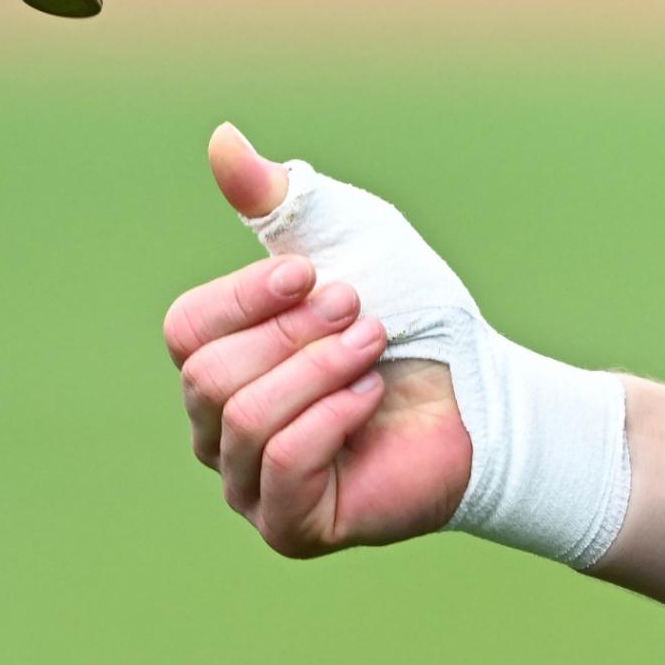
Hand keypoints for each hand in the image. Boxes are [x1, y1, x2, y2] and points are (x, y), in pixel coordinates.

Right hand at [163, 124, 471, 557]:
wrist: (480, 387)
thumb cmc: (406, 311)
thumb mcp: (343, 237)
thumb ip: (274, 196)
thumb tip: (220, 138)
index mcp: (218, 360)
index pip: (184, 329)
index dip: (246, 297)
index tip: (314, 274)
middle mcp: (216, 426)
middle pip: (208, 375)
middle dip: (296, 336)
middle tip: (362, 314)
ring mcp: (248, 482)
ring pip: (242, 418)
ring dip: (322, 371)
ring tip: (375, 351)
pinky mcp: (291, 526)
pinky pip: (282, 466)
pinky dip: (333, 420)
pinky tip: (371, 401)